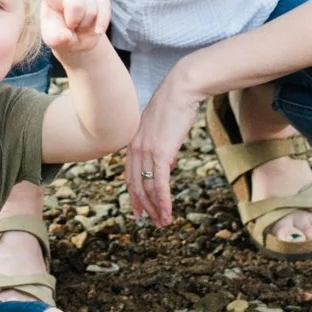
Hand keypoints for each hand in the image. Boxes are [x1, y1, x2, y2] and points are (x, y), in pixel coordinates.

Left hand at [36, 0, 112, 60]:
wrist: (78, 41)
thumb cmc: (60, 35)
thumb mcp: (53, 40)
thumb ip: (56, 38)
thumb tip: (66, 36)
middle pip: (75, 5)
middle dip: (74, 22)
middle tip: (70, 26)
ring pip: (91, 10)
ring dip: (86, 25)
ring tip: (80, 26)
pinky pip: (104, 12)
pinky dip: (101, 24)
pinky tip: (95, 29)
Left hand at [122, 76, 196, 227]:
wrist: (181, 89)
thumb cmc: (176, 106)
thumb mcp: (164, 129)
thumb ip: (162, 147)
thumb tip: (168, 163)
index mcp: (133, 141)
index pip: (130, 174)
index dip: (134, 194)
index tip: (139, 209)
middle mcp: (135, 147)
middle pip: (136, 185)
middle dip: (144, 206)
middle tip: (152, 221)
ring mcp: (145, 150)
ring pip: (147, 188)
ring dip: (156, 208)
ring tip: (163, 222)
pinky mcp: (159, 152)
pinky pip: (159, 183)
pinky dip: (163, 201)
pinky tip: (167, 212)